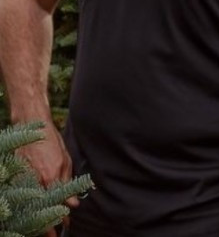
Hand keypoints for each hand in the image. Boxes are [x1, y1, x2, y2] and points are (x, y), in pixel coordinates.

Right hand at [18, 120, 78, 236]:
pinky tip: (28, 215)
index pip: (57, 206)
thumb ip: (67, 182)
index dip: (60, 219)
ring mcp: (23, 181)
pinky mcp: (14, 179)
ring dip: (34, 221)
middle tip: (52, 236)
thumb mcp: (65, 160)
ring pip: (27, 209)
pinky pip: (20, 199)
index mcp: (51, 178)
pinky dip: (24, 209)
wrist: (31, 126)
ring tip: (40, 231)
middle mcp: (36, 182)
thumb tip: (72, 203)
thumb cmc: (51, 142)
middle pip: (40, 213)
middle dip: (46, 228)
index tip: (64, 227)